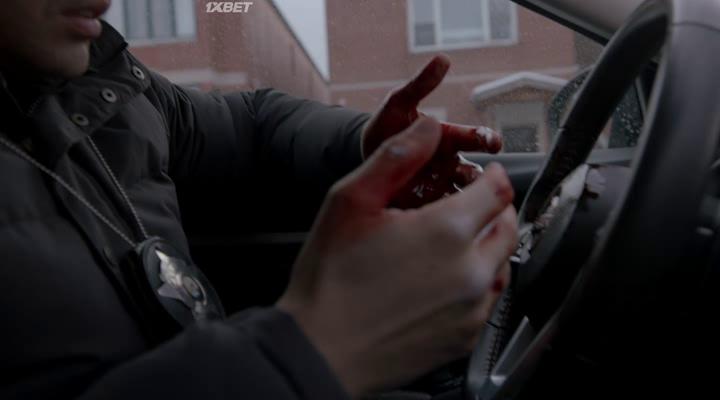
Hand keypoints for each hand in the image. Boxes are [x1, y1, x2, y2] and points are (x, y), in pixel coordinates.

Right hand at [278, 117, 517, 395]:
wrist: (320, 349)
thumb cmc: (330, 279)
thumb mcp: (351, 201)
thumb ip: (397, 156)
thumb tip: (428, 127)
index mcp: (448, 231)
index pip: (499, 188)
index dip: (492, 174)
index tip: (480, 174)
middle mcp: (471, 271)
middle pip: (508, 225)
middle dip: (494, 208)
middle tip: (469, 204)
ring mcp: (472, 309)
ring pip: (502, 264)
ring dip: (488, 245)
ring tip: (455, 240)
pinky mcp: (465, 337)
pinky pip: (488, 301)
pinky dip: (477, 282)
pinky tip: (444, 279)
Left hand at [361, 55, 502, 208]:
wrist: (360, 165)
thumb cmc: (384, 132)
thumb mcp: (396, 107)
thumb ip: (418, 86)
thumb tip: (442, 59)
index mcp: (448, 141)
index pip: (474, 139)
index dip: (486, 139)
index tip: (494, 142)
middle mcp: (450, 166)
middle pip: (476, 174)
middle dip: (484, 178)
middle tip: (484, 180)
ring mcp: (441, 190)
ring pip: (465, 200)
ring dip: (468, 203)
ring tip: (463, 208)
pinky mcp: (429, 213)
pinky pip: (445, 220)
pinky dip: (449, 222)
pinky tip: (445, 225)